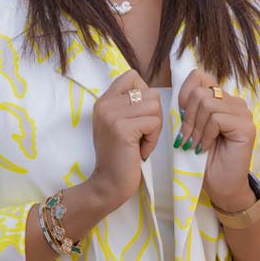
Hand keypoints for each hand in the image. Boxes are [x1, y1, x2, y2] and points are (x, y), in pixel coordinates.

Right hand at [88, 69, 162, 210]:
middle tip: (142, 135)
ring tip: (141, 143)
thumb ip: (129, 107)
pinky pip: (154, 123)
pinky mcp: (122, 128)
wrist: (108, 184)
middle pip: (150, 93)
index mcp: (104, 101)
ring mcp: (112, 115)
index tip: (141, 116)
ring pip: (155, 107)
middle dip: (154, 116)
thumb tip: (154, 93)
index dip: (145, 94)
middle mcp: (105, 103)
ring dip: (155, 129)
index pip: (132, 76)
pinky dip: (153, 140)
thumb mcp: (119, 125)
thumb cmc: (120, 157)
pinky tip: (140, 151)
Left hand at [176, 68, 255, 210]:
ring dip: (195, 128)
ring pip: (207, 104)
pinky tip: (205, 148)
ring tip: (195, 145)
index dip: (184, 95)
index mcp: (221, 99)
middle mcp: (234, 102)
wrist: (220, 186)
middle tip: (186, 139)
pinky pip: (216, 119)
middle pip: (200, 91)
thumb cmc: (204, 159)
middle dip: (187, 117)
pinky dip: (205, 135)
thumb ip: (188, 108)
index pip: (199, 77)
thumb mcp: (190, 128)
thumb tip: (179, 91)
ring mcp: (243, 113)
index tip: (181, 118)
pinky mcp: (246, 126)